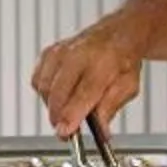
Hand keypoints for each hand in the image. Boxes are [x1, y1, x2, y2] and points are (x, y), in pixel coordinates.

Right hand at [31, 15, 144, 137]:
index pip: (83, 93)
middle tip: (66, 131)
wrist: (116, 35)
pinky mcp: (48, 53)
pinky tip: (59, 96)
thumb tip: (101, 131)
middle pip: (58, 91)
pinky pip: (37, 80)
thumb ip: (111, 108)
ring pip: (44, 87)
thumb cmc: (122, 61)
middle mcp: (78, 54)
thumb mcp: (128, 87)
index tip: (64, 132)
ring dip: (52, 106)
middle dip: (58, 116)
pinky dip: (45, 93)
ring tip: (67, 110)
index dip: (71, 115)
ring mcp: (60, 51)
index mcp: (102, 62)